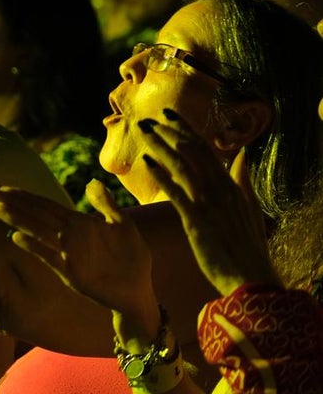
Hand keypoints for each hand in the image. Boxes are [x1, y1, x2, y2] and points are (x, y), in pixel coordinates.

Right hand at [0, 180, 157, 324]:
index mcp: (77, 223)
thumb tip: (91, 182)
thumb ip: (106, 205)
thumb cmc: (132, 259)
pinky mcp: (71, 273)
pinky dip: (33, 246)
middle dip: (13, 203)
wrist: (139, 291)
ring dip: (18, 220)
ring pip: (37, 232)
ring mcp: (67, 253)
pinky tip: (17, 237)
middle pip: (35, 215)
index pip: (45, 205)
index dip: (24, 196)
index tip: (1, 187)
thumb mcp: (123, 226)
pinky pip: (48, 256)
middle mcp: (67, 236)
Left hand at [138, 111, 278, 295]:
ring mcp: (207, 203)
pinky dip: (162, 175)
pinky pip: (176, 192)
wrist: (250, 277)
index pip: (205, 149)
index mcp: (230, 185)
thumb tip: (243, 155)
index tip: (168, 115)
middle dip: (168, 132)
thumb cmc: (247, 246)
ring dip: (160, 146)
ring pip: (181, 165)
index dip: (185, 130)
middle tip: (148, 118)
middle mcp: (219, 188)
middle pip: (191, 151)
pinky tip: (147, 162)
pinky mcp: (196, 219)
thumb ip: (243, 179)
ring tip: (143, 131)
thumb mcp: (250, 208)